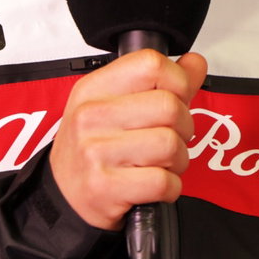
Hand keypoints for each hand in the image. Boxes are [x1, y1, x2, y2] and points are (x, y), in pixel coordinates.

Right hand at [49, 49, 206, 229]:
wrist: (64, 194)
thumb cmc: (93, 148)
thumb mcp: (114, 106)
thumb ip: (160, 84)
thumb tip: (194, 63)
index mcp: (94, 88)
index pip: (151, 64)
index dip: (178, 81)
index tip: (176, 98)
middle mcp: (91, 115)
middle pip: (169, 106)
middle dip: (184, 127)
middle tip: (170, 137)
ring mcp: (96, 151)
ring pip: (171, 145)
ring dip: (178, 160)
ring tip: (160, 163)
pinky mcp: (106, 186)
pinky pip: (164, 182)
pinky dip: (170, 188)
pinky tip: (153, 184)